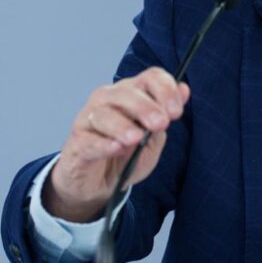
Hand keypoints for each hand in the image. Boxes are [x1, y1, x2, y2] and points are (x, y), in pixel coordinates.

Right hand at [43, 67, 189, 221]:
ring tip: (136, 138)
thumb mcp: (153, 138)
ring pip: (103, 114)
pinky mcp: (76, 144)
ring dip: (122, 125)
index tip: (176, 112)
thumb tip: (184, 90)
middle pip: (125, 93)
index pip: (149, 77)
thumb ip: (165, 115)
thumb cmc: (125, 156)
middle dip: (145, 107)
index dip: (165, 90)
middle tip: (160, 124)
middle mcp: (107, 100)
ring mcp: (88, 120)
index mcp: (130, 94)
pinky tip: (116, 148)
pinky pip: (89, 140)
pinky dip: (103, 144)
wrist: (97, 185)